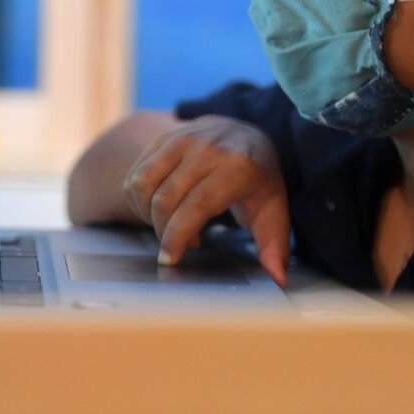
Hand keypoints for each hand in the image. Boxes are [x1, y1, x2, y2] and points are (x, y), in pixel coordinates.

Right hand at [121, 115, 290, 287]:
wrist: (244, 134)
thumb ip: (274, 247)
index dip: (178, 234)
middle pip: (166, 198)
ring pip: (144, 184)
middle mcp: (208, 148)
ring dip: (146, 214)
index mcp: (239, 167)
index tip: (170, 259)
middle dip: (162, 232)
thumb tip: (277, 280)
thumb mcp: (273, 211)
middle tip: (173, 248)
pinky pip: (136, 175)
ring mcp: (183, 139)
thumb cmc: (258, 180)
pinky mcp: (164, 138)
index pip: (197, 204)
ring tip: (166, 226)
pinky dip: (139, 200)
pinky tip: (157, 210)